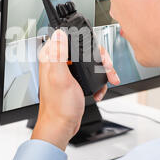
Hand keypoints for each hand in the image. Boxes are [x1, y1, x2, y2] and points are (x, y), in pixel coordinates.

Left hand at [31, 29, 119, 150]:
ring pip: (90, 60)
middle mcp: (58, 61)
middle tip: (107, 68)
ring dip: (103, 69)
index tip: (96, 51)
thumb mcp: (60, 78)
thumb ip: (59, 54)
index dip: (85, 40)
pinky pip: (91, 72)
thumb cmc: (58, 107)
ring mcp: (67, 70)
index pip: (68, 36)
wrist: (62, 126)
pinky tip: (99, 89)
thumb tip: (59, 33)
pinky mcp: (75, 79)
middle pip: (84, 48)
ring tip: (108, 78)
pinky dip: (99, 80)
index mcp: (51, 57)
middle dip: (100, 58)